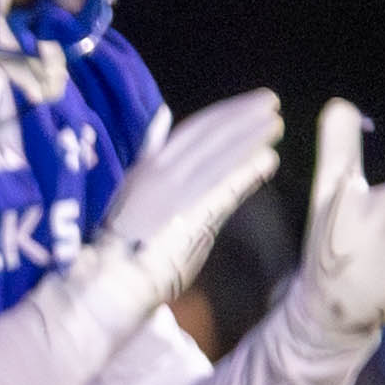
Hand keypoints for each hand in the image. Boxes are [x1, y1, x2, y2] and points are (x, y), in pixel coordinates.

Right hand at [95, 88, 285, 298]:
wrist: (108, 282)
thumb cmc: (121, 242)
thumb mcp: (133, 188)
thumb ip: (150, 153)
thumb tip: (162, 117)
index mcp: (148, 166)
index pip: (193, 131)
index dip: (224, 114)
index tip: (251, 104)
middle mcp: (159, 174)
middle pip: (207, 137)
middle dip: (241, 118)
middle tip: (272, 103)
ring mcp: (172, 195)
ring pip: (216, 157)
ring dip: (248, 138)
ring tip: (275, 125)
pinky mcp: (185, 218)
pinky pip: (220, 189)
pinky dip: (245, 172)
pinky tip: (267, 159)